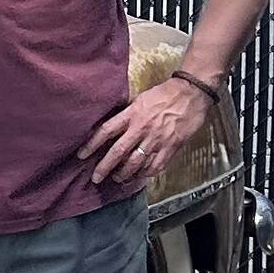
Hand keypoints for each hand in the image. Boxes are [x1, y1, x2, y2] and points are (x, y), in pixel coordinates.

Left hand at [80, 72, 208, 195]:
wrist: (191, 93)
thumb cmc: (165, 93)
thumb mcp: (140, 99)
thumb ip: (128, 113)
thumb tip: (114, 126)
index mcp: (132, 114)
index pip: (106, 131)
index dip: (92, 144)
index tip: (81, 155)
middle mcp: (141, 128)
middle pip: (118, 151)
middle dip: (104, 167)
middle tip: (96, 178)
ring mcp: (156, 139)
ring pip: (135, 162)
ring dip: (124, 174)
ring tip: (118, 179)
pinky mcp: (170, 147)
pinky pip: (155, 165)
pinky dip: (146, 173)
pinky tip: (140, 176)